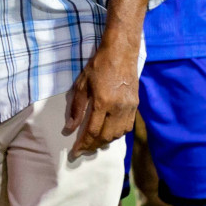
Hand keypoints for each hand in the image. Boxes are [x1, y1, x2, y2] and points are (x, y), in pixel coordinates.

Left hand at [64, 40, 139, 159]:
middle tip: (83, 149)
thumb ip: (77, 108)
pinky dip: (117, 134)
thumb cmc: (98, 66)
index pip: (92, 132)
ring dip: (105, 141)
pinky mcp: (135, 106)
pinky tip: (109, 133)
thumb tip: (70, 128)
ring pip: (118, 134)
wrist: (121, 53)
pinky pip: (127, 127)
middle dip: (93, 146)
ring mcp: (129, 108)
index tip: (75, 152)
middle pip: (106, 137)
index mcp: (103, 103)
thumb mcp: (82, 84)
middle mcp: (118, 109)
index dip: (83, 144)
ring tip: (94, 143)